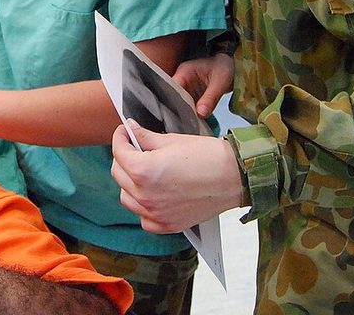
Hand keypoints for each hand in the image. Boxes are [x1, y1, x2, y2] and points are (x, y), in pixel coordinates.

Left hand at [111, 119, 243, 232]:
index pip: (119, 152)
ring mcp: (155, 213)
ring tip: (142, 171)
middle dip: (123, 158)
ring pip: (127, 198)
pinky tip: (152, 195)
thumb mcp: (172, 141)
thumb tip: (131, 129)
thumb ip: (145, 137)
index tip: (124, 132)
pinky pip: (144, 218)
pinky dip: (143, 207)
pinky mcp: (168, 225)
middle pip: (119, 175)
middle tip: (134, 148)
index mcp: (144, 171)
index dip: (120, 138)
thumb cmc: (207, 156)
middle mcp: (145, 195)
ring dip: (130, 183)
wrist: (234, 177)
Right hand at [172, 53, 233, 117]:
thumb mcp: (220, 82)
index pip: (172, 87)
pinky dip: (192, 113)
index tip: (181, 114)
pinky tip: (196, 121)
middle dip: (180, 110)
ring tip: (192, 123)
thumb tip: (200, 114)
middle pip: (174, 97)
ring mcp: (187, 88)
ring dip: (186, 113)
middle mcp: (182, 80)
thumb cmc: (224, 67)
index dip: (174, 101)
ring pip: (181, 103)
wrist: (231, 67)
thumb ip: (210, 98)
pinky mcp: (192, 95)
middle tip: (188, 122)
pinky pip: (189, 106)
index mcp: (184, 71)